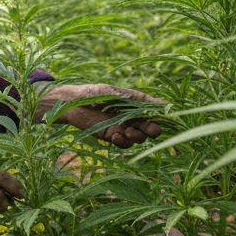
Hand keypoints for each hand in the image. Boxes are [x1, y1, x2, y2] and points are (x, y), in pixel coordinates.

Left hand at [37, 83, 163, 147]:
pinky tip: (116, 136)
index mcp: (136, 103)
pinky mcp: (111, 136)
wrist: (70, 104)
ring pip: (139, 138)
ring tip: (127, 131)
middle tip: (149, 130)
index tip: (165, 119)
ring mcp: (122, 127)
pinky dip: (122, 142)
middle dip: (152, 130)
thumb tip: (164, 103)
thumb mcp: (114, 92)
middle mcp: (132, 117)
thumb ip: (137, 99)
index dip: (163, 116)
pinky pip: (123, 143)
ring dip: (137, 137)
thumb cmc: (92, 93)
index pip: (155, 111)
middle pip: (150, 128)